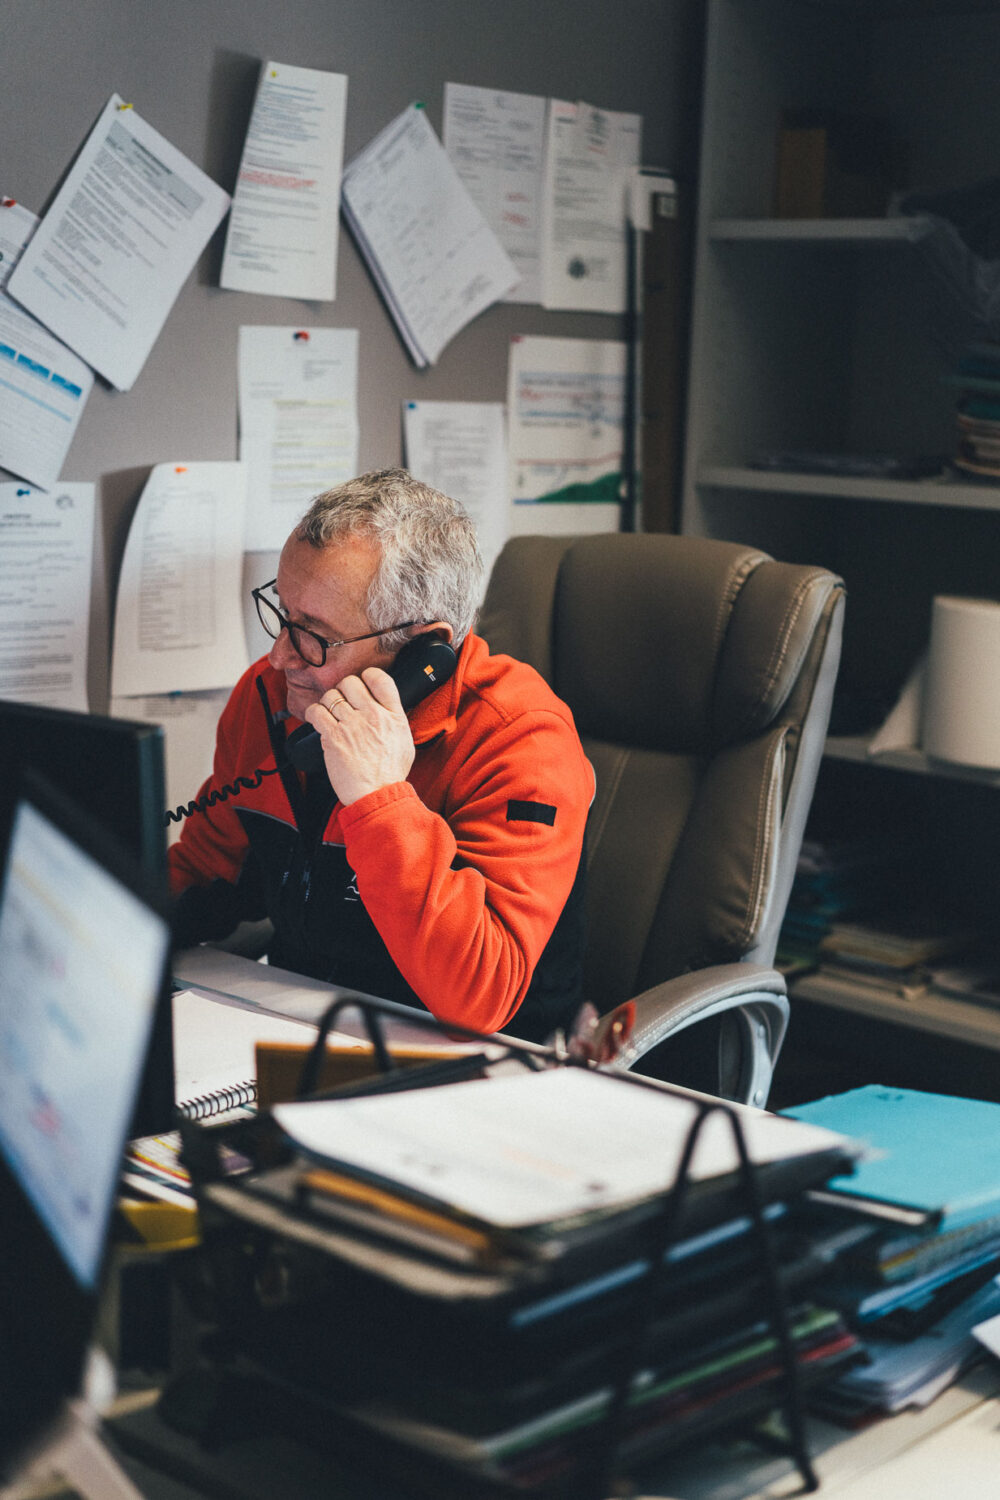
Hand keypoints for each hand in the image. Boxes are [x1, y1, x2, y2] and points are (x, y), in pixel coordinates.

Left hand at [303, 668, 415, 804]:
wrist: (377, 795)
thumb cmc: (389, 774)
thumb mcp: (404, 740)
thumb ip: (394, 720)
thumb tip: (385, 707)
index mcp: (393, 715)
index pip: (380, 678)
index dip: (367, 677)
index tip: (362, 685)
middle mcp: (373, 716)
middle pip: (351, 682)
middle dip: (343, 690)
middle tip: (343, 702)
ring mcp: (352, 725)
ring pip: (331, 696)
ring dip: (327, 703)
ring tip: (330, 714)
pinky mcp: (333, 737)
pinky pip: (316, 712)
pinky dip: (313, 713)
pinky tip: (317, 720)